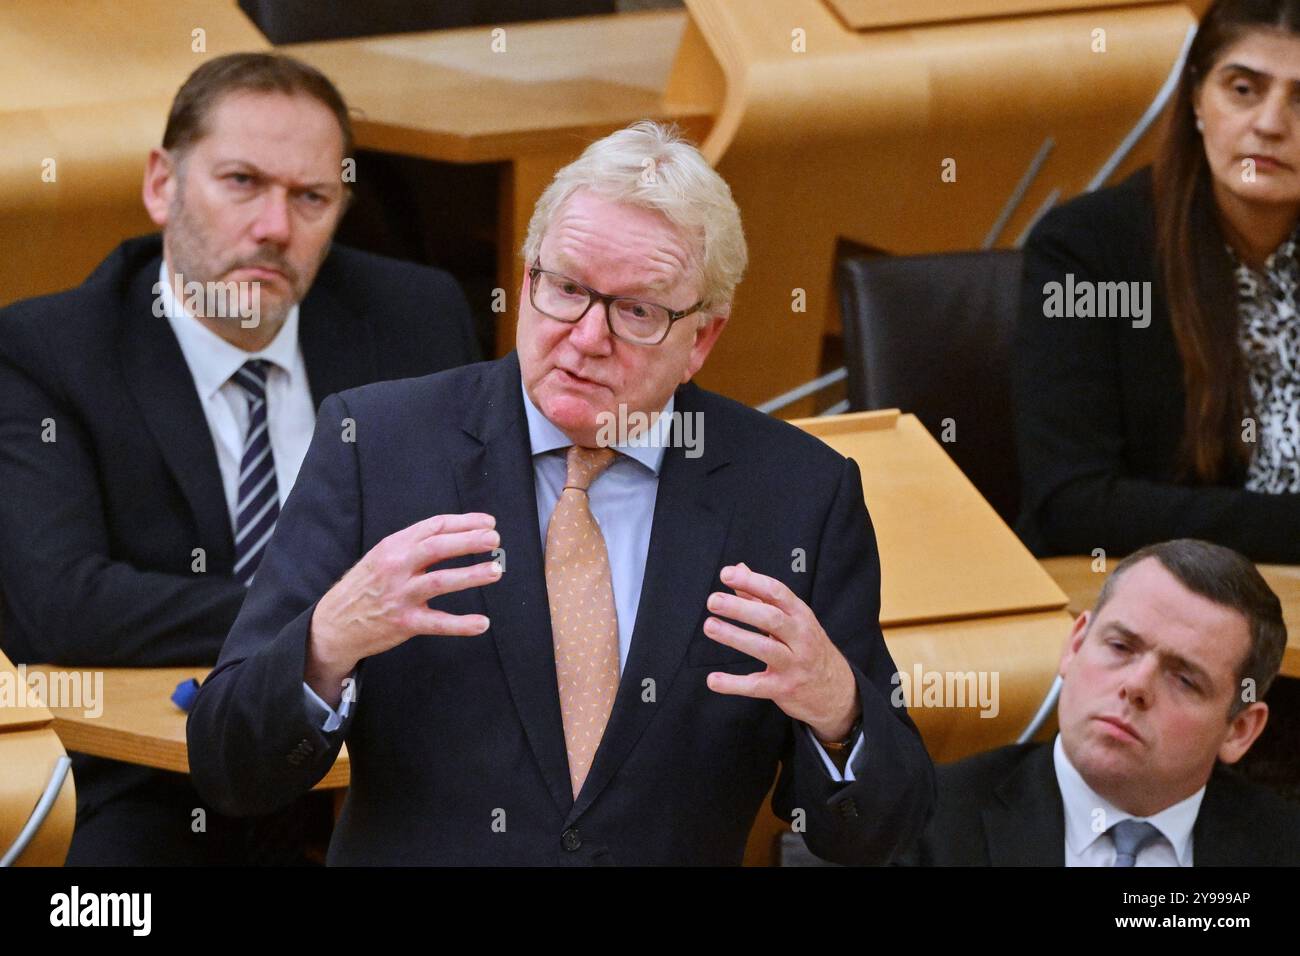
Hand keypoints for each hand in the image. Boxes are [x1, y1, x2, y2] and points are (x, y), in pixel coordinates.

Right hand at [306, 512, 501, 702]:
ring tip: (495, 571)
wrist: (333, 624)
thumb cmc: (365, 587)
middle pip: (437, 547)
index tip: (488, 523)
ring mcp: (400, 595)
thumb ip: (413, 545)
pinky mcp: (403, 622)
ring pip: (440, 581)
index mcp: (393, 546)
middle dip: (469, 541)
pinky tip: (482, 623)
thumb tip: (454, 534)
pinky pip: (437, 623)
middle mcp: (396, 567)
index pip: (433, 527)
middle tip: (494, 539)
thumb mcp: (382, 556)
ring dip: (471, 575)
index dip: (464, 523)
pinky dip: (461, 624)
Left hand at [703, 562, 859, 741]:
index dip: (751, 582)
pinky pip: (756, 686)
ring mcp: (794, 664)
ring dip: (735, 637)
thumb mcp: (792, 619)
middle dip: (740, 608)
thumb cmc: (807, 647)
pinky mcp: (784, 689)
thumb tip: (739, 568)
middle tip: (713, 600)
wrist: (836, 690)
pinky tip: (713, 680)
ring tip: (710, 626)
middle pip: (771, 618)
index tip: (726, 574)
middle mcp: (801, 637)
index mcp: (801, 615)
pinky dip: (733, 684)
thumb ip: (761, 595)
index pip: (776, 592)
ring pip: (764, 648)